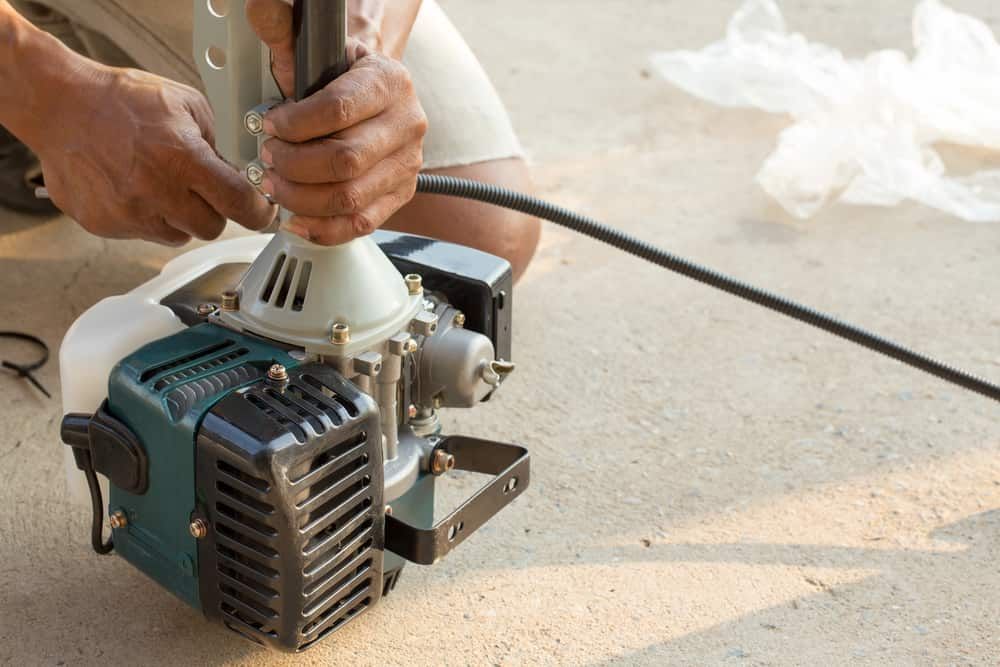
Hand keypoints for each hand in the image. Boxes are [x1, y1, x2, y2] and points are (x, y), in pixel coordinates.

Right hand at [31, 60, 274, 244]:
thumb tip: (234, 169)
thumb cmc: (119, 99)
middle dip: (214, 211)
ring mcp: (129, 212)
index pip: (239, 204)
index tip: (262, 212)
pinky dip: (146, 217)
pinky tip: (134, 187)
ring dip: (179, 216)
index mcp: (183, 159)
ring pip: (178, 235)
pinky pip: (142, 233)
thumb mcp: (185, 103)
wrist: (58, 105)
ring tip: (160, 184)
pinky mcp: (105, 224)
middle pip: (211, 228)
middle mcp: (157, 191)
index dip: (258, 212)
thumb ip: (215, 140)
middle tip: (201, 190)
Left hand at [247, 0, 427, 244]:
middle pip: (344, 161)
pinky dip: (322, 228)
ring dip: (301, 197)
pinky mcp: (400, 194)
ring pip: (350, 197)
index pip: (339, 110)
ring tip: (276, 184)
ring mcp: (407, 164)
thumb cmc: (338, 79)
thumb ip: (285, 35)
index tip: (269, 125)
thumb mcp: (312, 53)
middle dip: (293, 165)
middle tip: (268, 158)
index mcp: (390, 82)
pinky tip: (296, 217)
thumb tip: (261, 8)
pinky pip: (361, 223)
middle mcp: (408, 124)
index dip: (294, 124)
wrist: (371, 98)